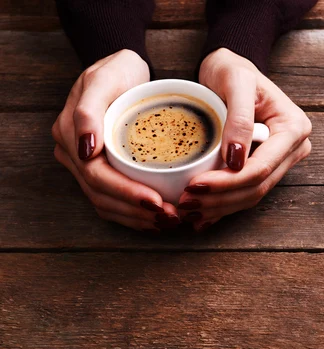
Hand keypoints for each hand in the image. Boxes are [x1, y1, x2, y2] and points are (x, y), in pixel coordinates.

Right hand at [52, 50, 179, 231]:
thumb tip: (86, 150)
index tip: (157, 202)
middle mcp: (73, 154)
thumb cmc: (118, 70)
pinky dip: (133, 214)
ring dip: (136, 218)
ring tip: (168, 221)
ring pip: (106, 203)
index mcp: (70, 135)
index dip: (126, 194)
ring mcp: (84, 163)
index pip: (97, 176)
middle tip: (171, 217)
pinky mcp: (100, 169)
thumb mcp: (104, 79)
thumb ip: (89, 111)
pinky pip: (112, 200)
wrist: (126, 69)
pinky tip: (156, 219)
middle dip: (136, 212)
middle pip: (101, 195)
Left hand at [177, 48, 311, 230]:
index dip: (227, 183)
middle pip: (257, 186)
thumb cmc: (232, 69)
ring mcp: (282, 159)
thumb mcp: (235, 82)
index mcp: (293, 128)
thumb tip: (236, 160)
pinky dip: (224, 205)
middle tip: (185, 203)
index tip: (193, 186)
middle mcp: (294, 147)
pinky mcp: (266, 166)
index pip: (261, 168)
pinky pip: (246, 192)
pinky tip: (202, 215)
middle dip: (221, 199)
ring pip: (252, 195)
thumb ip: (239, 118)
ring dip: (220, 207)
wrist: (229, 70)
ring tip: (188, 211)